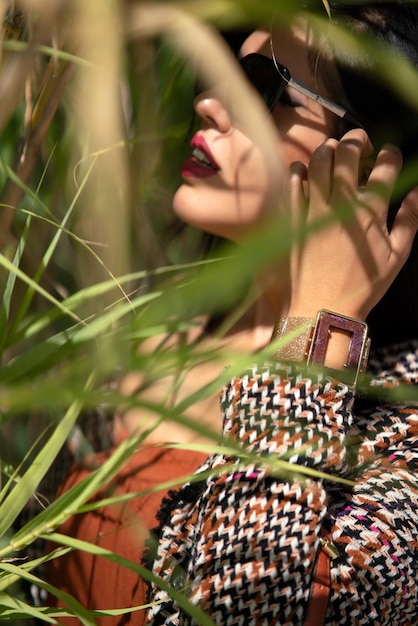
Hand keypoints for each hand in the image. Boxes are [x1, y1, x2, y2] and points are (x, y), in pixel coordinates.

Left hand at [287, 128, 417, 321]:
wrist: (322, 308)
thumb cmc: (362, 287)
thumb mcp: (396, 257)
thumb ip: (409, 221)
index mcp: (371, 212)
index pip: (385, 168)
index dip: (390, 154)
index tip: (389, 155)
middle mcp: (341, 205)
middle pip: (348, 154)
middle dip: (358, 140)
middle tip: (361, 143)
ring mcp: (313, 210)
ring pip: (318, 162)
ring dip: (329, 149)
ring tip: (335, 152)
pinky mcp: (292, 219)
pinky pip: (293, 184)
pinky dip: (300, 171)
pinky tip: (306, 172)